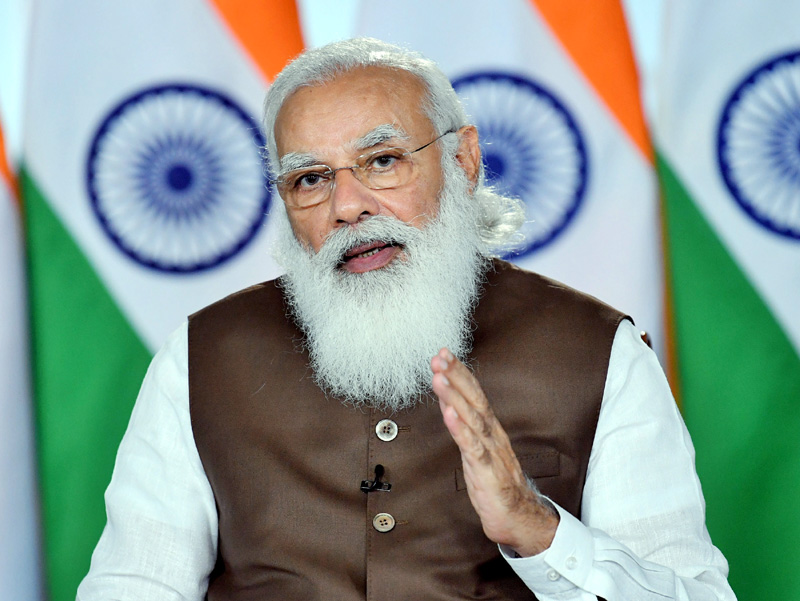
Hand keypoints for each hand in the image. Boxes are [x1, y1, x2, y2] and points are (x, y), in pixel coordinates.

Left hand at [431, 348, 558, 556]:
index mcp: (490, 429)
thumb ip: (464, 427)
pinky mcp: (488, 471)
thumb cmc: (496, 485)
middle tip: (439, 356)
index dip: (460, 373)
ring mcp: (491, 452)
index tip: (444, 353)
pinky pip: (472, 447)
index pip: (475, 394)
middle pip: (474, 399)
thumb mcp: (476, 451)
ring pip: (472, 418)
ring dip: (454, 396)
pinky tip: (449, 414)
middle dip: (456, 376)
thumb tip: (447, 403)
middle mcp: (492, 435)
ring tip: (439, 377)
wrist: (519, 518)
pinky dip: (460, 429)